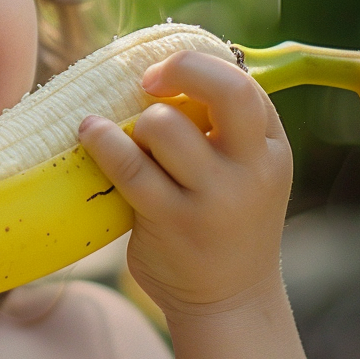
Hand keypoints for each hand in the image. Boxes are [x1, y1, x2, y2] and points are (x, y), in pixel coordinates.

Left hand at [78, 50, 292, 319]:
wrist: (229, 299)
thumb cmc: (225, 218)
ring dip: (136, 123)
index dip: (196, 65)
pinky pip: (129, 167)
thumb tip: (162, 60)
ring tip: (126, 137)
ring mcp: (214, 198)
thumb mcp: (243, 169)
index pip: (242, 83)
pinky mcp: (173, 222)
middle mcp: (252, 169)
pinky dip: (103, 141)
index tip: (161, 72)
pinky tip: (89, 133)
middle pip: (226, 92)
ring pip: (164, 126)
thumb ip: (219, 123)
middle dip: (179, 69)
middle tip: (147, 81)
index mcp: (270, 147)